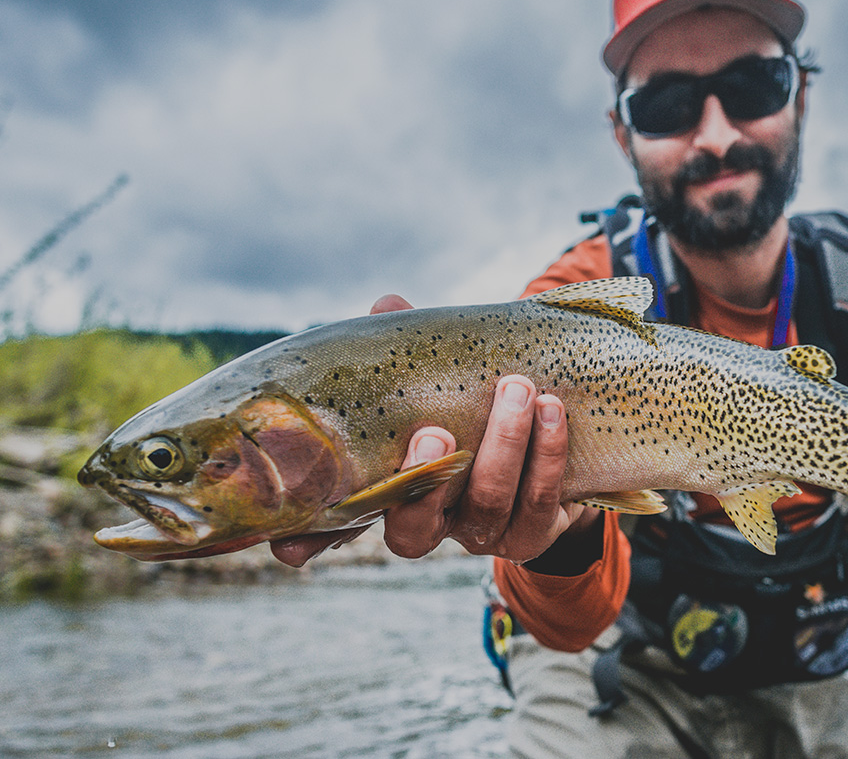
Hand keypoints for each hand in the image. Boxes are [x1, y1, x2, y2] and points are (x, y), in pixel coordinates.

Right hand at [270, 293, 595, 567]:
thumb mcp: (438, 377)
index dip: (312, 540)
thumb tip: (387, 305)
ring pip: (487, 506)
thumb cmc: (474, 405)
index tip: (288, 546)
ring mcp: (482, 534)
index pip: (341, 525)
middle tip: (436, 430)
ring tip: (518, 388)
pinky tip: (552, 411)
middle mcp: (431, 524)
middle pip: (415, 528)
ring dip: (503, 447)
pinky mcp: (532, 533)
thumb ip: (407, 348)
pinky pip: (540, 504)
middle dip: (425, 478)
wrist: (555, 441)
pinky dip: (547, 455)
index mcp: (390, 491)